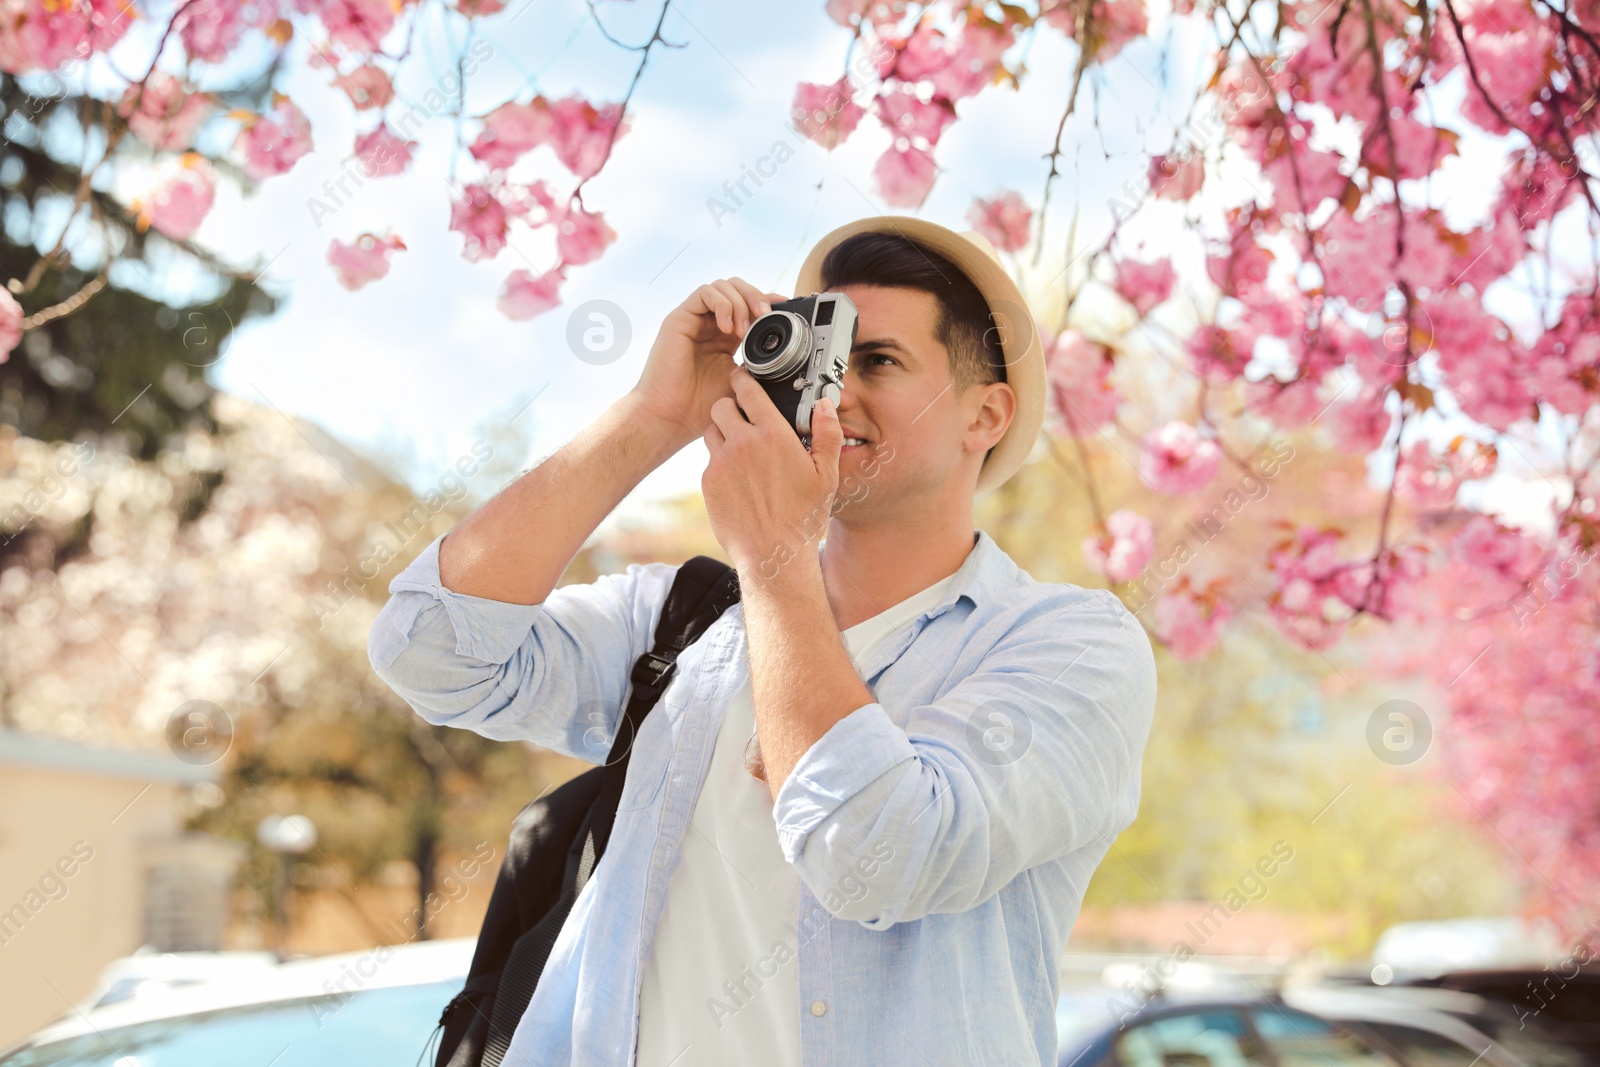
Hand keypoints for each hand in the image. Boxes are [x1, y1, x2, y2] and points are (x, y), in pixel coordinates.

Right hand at [627, 278, 787, 447]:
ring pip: (722, 286)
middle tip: (765, 316)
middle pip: (737, 288)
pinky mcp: (679, 319)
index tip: (785, 307)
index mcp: (726, 337)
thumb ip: (758, 364)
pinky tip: (728, 329)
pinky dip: (722, 305)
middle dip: (756, 296)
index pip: (748, 304)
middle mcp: (710, 324)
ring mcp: (694, 320)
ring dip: (740, 302)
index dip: (767, 300)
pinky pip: (704, 293)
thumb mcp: (741, 383)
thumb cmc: (699, 407)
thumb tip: (781, 351)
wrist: (670, 417)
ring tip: (745, 330)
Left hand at [702, 364, 843, 575]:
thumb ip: (827, 434)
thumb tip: (825, 405)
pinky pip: (709, 461)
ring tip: (739, 447)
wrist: (772, 555)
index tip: (742, 375)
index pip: (748, 390)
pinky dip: (720, 462)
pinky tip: (737, 478)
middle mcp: (742, 443)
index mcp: (773, 435)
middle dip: (729, 406)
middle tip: (740, 416)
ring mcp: (721, 463)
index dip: (743, 378)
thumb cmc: (803, 518)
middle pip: (720, 405)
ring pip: (710, 431)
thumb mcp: (826, 475)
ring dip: (721, 432)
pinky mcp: (708, 483)